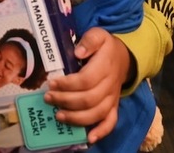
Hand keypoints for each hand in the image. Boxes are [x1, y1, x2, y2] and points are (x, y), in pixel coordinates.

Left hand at [44, 27, 130, 143]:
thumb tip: (78, 52)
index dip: (67, 84)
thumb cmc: (106, 47)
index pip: (86, 80)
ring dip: (76, 118)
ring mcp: (112, 98)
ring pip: (97, 113)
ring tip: (58, 116)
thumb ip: (89, 40)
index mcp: (105, 66)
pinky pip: (110, 122)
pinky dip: (101, 132)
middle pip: (88, 99)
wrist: (125, 57)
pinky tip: (89, 138)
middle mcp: (110, 85)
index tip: (51, 83)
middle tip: (48, 98)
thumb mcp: (99, 34)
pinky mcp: (114, 107)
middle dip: (65, 101)